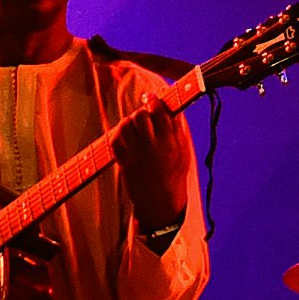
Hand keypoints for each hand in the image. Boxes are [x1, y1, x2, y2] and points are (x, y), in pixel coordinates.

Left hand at [126, 90, 200, 230]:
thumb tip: (170, 106)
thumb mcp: (183, 150)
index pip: (159, 111)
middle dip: (141, 112)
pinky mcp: (123, 163)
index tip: (151, 98)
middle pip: (140, 115)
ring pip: (125, 125)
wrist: (160, 201)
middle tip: (144, 116)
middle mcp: (151, 147)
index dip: (154, 100)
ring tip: (135, 127)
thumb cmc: (175, 174)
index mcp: (169, 142)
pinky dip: (118, 134)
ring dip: (129, 122)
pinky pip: (115, 140)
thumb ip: (177, 128)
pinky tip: (126, 137)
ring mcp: (135, 155)